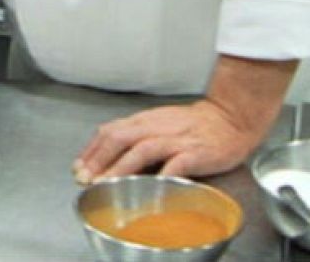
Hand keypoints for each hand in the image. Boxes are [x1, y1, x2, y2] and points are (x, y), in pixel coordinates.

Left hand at [72, 100, 264, 181]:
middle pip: (119, 138)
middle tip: (85, 178)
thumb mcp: (159, 123)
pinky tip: (151, 190)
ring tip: (106, 184)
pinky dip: (161, 177)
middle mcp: (156, 127)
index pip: (110, 131)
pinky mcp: (194, 152)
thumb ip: (136, 134)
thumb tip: (107, 154)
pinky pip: (175, 165)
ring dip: (120, 168)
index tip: (78, 168)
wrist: (231, 118)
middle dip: (98, 159)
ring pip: (141, 150)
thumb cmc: (194, 125)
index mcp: (145, 120)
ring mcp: (175, 139)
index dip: (91, 150)